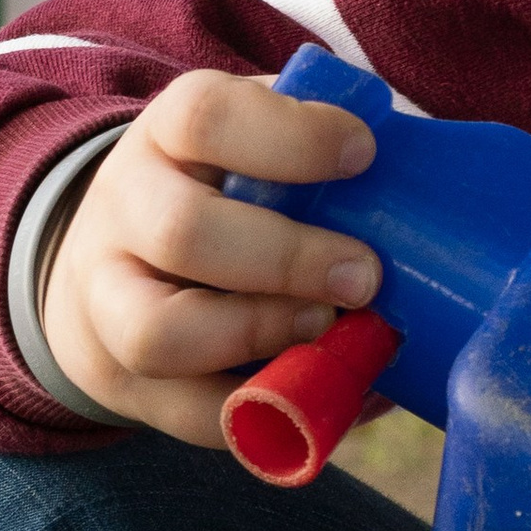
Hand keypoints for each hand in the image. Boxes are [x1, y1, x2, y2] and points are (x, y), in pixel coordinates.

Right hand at [39, 71, 378, 447]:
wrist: (116, 261)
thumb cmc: (227, 196)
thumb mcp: (255, 146)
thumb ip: (321, 152)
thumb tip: (423, 180)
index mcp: (165, 137)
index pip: (203, 117)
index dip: (288, 137)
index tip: (363, 155)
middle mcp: (124, 212)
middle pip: (182, 232)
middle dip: (287, 260)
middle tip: (364, 276)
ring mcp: (107, 301)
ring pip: (157, 334)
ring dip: (258, 336)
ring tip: (326, 329)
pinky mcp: (123, 380)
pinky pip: (189, 413)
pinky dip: (267, 411)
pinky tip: (331, 391)